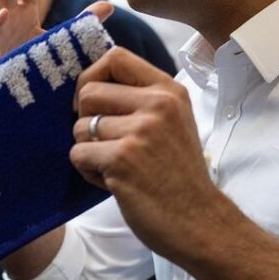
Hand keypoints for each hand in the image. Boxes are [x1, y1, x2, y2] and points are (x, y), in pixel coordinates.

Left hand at [70, 47, 224, 263]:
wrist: (200, 222)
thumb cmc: (177, 176)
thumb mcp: (172, 123)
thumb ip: (140, 101)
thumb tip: (89, 85)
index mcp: (168, 91)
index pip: (115, 57)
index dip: (91, 76)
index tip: (93, 102)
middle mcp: (157, 105)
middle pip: (87, 92)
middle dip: (85, 120)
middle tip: (105, 144)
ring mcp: (140, 131)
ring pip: (79, 127)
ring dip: (88, 151)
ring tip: (115, 167)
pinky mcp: (122, 159)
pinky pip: (78, 154)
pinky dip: (88, 172)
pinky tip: (113, 182)